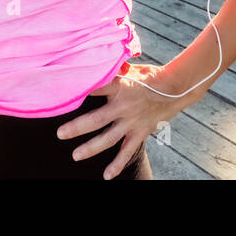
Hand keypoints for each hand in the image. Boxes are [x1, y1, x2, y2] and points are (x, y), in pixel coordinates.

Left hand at [55, 62, 184, 179]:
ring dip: (91, 148)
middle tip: (60, 134)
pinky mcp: (140, 133)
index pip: (96, 88)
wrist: (175, 90)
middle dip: (77, 127)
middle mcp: (123, 106)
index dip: (79, 91)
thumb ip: (114, 69)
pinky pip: (127, 151)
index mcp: (120, 86)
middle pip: (96, 119)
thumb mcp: (131, 69)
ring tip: (75, 155)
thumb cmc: (150, 77)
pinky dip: (117, 164)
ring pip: (108, 138)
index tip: (61, 94)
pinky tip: (106, 175)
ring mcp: (132, 122)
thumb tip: (98, 59)